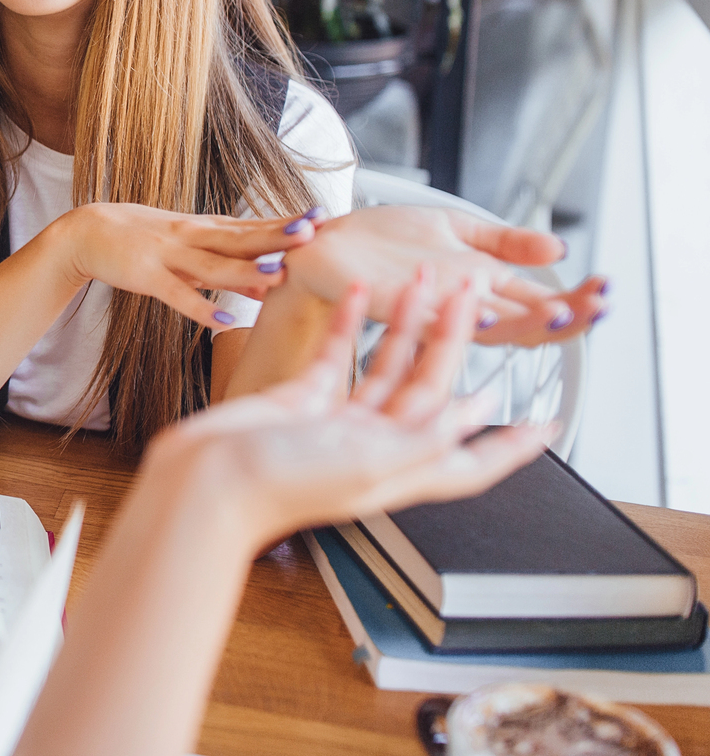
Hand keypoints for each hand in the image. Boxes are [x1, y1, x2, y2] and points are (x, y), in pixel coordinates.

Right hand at [46, 203, 318, 329]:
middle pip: (239, 238)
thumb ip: (226, 262)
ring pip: (212, 265)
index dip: (285, 223)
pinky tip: (222, 320)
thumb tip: (270, 279)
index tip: (322, 219)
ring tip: (277, 274)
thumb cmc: (141, 240)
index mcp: (202, 228)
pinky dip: (198, 308)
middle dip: (275, 237)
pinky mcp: (145, 276)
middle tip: (312, 234)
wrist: (85, 232)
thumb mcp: (186, 245)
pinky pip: (176, 295)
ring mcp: (167, 255)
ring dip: (244, 270)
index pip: (251, 224)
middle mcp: (190, 237)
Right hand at [153, 274, 552, 546]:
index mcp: (402, 469)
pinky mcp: (304, 396)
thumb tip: (477, 418)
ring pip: (389, 363)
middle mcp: (379, 444)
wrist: (210, 480)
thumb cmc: (283, 483)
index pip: (476, 459)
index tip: (551, 423)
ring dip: (409, 322)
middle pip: (433, 388)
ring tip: (424, 279)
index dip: (515, 444)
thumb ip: (425, 438)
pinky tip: (362, 293)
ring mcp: (341, 419)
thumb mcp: (367, 465)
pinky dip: (354, 322)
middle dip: (458, 342)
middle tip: (475, 295)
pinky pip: (338, 352)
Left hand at [285, 206, 605, 345]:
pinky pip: (436, 324)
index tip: (606, 287)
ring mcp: (434, 313)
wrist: (327, 240)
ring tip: (557, 314)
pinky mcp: (399, 312)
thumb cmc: (384, 239)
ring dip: (525, 325)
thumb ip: (506, 242)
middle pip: (527, 325)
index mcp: (481, 287)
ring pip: (490, 332)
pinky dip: (463, 320)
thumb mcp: (457, 228)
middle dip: (568, 318)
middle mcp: (463, 307)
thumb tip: (558, 248)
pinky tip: (488, 314)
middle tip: (597, 306)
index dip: (578, 300)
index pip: (542, 303)